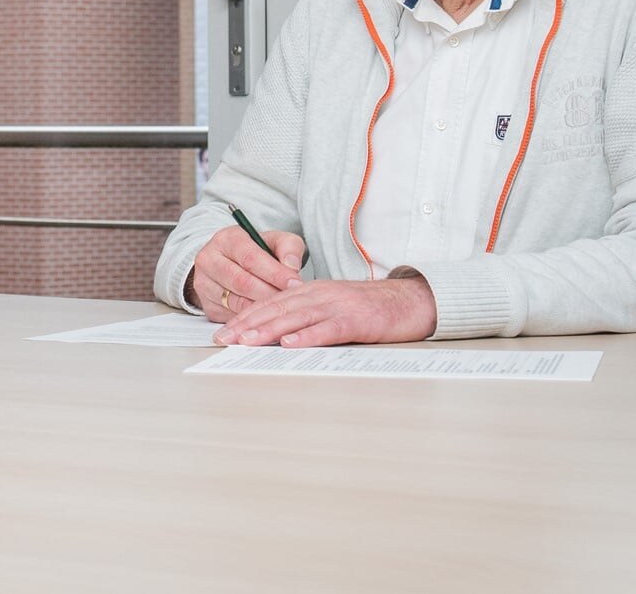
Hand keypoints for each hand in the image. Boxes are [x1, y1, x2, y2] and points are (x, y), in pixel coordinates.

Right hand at [188, 224, 305, 323]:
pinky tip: (267, 317)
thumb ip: (288, 247)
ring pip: (236, 302)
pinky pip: (231, 317)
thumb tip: (291, 267)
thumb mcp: (275, 241)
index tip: (295, 283)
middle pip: (242, 282)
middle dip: (270, 293)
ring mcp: (204, 284)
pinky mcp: (206, 305)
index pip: (251, 257)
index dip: (275, 273)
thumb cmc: (257, 253)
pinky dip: (252, 319)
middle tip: (291, 300)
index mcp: (226, 239)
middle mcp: (209, 260)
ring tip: (282, 309)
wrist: (230, 264)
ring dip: (262, 309)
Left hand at [213, 275, 437, 346]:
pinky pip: (328, 329)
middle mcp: (320, 295)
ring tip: (246, 341)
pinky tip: (290, 345)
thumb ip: (308, 314)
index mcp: (312, 291)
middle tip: (224, 339)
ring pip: (297, 317)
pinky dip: (308, 337)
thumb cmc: (372, 309)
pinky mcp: (357, 321)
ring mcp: (338, 307)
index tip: (224, 332)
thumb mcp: (333, 305)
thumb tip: (278, 332)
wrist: (411, 301)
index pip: (271, 303)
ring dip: (269, 330)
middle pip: (277, 309)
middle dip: (247, 324)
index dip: (245, 316)